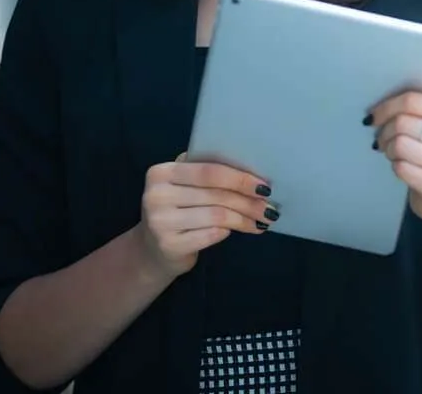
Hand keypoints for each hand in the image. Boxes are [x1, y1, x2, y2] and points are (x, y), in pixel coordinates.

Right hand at [135, 156, 279, 279]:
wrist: (152, 250)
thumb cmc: (178, 211)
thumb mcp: (184, 186)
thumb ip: (207, 174)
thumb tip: (254, 175)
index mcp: (162, 172)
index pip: (209, 171)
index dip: (240, 178)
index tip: (265, 186)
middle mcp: (156, 195)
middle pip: (216, 194)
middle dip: (248, 201)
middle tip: (270, 209)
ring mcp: (160, 222)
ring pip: (217, 215)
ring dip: (245, 219)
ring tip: (262, 222)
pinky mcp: (169, 245)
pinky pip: (211, 234)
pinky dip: (230, 231)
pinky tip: (242, 230)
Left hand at [368, 74, 421, 228]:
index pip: (417, 100)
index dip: (389, 104)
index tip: (376, 112)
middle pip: (404, 122)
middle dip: (385, 128)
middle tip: (381, 134)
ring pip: (400, 145)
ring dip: (388, 148)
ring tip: (391, 150)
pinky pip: (402, 169)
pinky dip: (395, 166)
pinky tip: (399, 165)